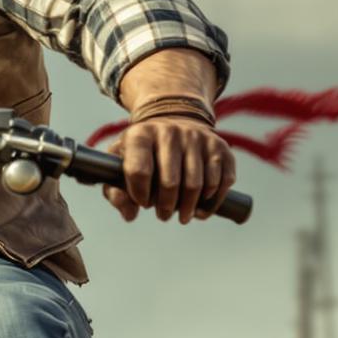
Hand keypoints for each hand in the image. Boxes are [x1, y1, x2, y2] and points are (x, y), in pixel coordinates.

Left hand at [105, 116, 237, 222]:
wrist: (173, 122)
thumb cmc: (143, 152)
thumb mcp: (120, 165)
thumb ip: (115, 191)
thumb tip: (130, 215)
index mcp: (140, 135)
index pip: (139, 171)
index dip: (139, 194)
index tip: (142, 202)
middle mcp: (170, 132)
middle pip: (170, 182)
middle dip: (165, 206)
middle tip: (162, 215)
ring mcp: (197, 137)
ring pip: (197, 185)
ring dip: (189, 208)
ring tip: (182, 215)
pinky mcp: (219, 146)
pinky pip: (222, 181)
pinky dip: (212, 201)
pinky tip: (201, 209)